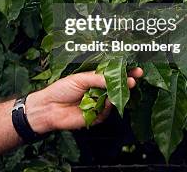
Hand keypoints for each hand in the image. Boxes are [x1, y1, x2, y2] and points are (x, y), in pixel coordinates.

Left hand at [25, 68, 142, 133]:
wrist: (50, 108)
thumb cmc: (61, 89)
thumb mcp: (80, 79)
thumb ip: (98, 78)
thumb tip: (116, 78)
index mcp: (94, 79)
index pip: (113, 74)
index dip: (124, 72)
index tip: (136, 69)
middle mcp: (98, 91)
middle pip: (117, 87)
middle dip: (127, 82)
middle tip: (136, 78)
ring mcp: (99, 104)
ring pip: (114, 99)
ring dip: (119, 94)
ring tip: (124, 86)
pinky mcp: (97, 117)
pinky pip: (107, 112)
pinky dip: (106, 107)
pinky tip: (102, 103)